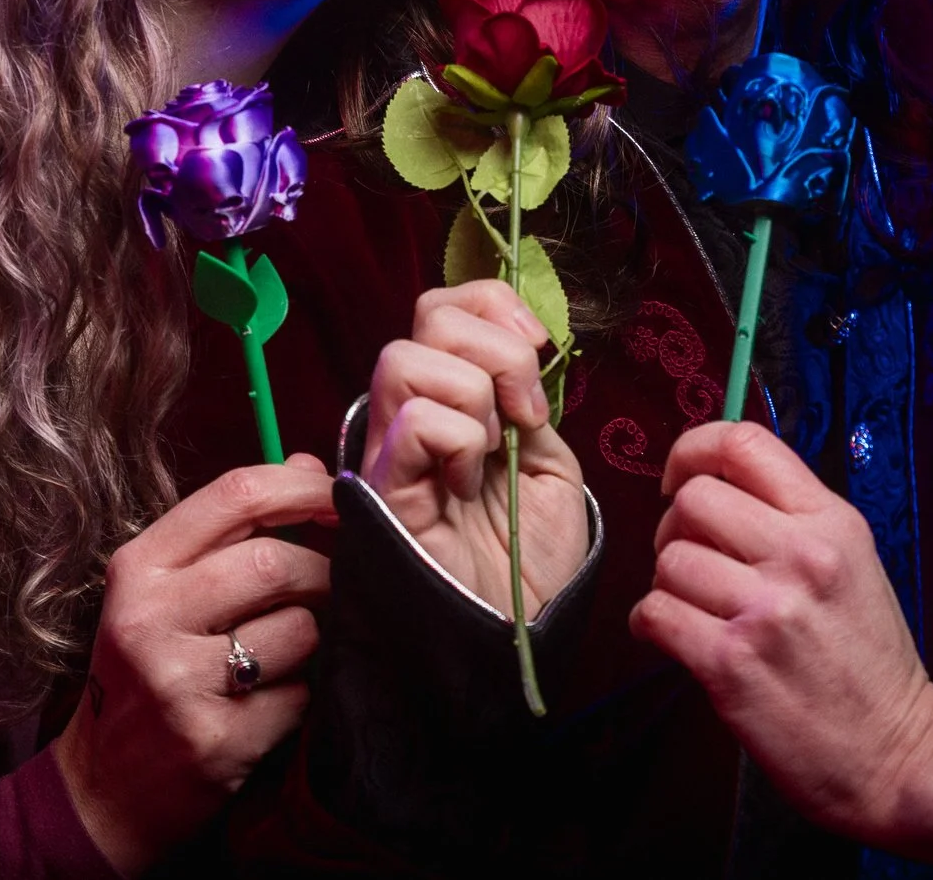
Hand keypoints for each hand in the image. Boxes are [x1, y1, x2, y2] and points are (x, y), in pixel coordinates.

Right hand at [52, 455, 335, 876]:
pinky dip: (300, 699)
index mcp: (138, 569)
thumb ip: (232, 529)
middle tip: (328, 592)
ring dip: (313, 642)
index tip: (342, 496)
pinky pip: (300, 696)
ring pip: (301, 630)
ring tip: (283, 658)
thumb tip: (307, 465)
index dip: (304, 487)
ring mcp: (178, 684)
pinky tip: (268, 709)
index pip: (236, 495)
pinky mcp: (213, 741)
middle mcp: (148, 619)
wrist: (103, 791)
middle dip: (323, 574)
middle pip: (279, 562)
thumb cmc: (148, 674)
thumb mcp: (167, 592)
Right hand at [362, 279, 589, 617]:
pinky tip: (467, 487)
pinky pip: (414, 422)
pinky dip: (460, 444)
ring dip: (476, 395)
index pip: (448, 305)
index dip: (496, 304)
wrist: (522, 629)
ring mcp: (391, 447)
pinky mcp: (382, 488)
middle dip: (498, 347)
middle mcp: (413, 411)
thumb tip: (520, 342)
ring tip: (493, 452)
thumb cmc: (534, 556)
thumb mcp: (550, 457)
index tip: (540, 349)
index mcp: (454, 397)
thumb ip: (527, 396)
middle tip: (527, 412)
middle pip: (428, 314)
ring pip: (405, 358)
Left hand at [628, 422, 932, 861]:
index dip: (693, 451)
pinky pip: (654, 613)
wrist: (899, 755)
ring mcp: (766, 609)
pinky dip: (651, 625)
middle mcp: (800, 555)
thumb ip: (793, 521)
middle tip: (693, 562)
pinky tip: (677, 639)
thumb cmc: (871, 665)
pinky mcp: (732, 664)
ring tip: (695, 610)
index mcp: (832, 522)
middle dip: (675, 528)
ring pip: (668, 559)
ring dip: (668, 584)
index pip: (744, 442)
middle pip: (693, 499)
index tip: (680, 480)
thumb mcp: (854, 565)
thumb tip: (716, 488)